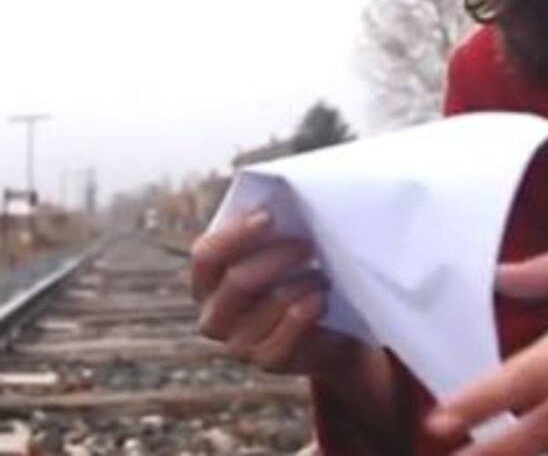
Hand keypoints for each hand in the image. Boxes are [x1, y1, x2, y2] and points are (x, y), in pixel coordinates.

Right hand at [190, 209, 359, 374]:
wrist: (329, 330)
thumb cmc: (297, 276)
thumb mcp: (279, 251)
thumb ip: (270, 230)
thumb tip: (279, 200)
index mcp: (207, 283)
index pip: (205, 256)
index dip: (235, 234)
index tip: (269, 217)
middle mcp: (214, 317)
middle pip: (240, 280)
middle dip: (280, 255)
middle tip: (310, 243)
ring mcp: (238, 344)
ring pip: (273, 301)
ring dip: (304, 281)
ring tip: (325, 272)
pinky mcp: (267, 361)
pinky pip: (290, 329)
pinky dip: (309, 307)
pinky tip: (322, 298)